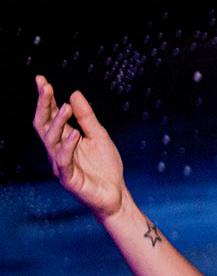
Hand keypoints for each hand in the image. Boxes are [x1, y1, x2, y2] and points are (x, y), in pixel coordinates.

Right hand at [32, 76, 126, 218]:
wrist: (115, 195)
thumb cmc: (105, 167)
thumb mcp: (99, 136)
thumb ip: (87, 117)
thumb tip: (74, 93)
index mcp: (63, 139)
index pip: (50, 116)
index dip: (46, 99)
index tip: (41, 80)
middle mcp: (57, 150)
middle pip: (43, 125)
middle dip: (44, 106)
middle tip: (46, 87)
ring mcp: (61, 164)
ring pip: (51, 141)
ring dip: (58, 122)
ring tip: (66, 107)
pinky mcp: (69, 179)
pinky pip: (64, 161)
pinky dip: (68, 147)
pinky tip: (74, 134)